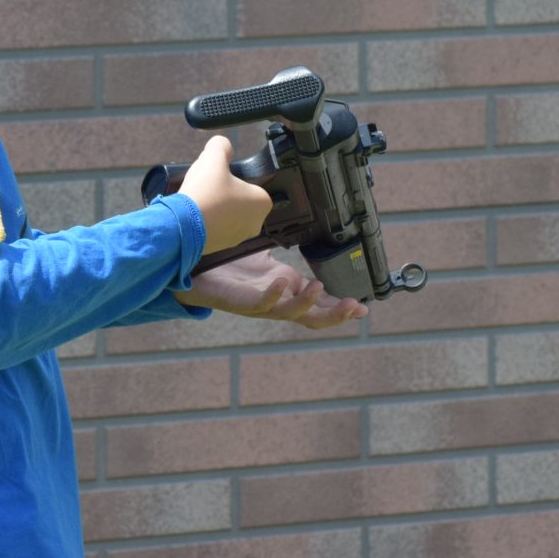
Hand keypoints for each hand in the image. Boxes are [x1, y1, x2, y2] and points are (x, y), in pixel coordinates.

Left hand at [173, 250, 366, 327]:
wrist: (194, 272)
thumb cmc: (229, 268)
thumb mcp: (267, 259)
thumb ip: (287, 255)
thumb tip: (306, 240)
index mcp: (286, 293)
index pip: (320, 305)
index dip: (342, 307)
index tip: (364, 306)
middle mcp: (276, 303)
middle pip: (312, 318)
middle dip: (336, 315)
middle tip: (357, 308)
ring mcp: (259, 305)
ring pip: (290, 314)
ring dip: (308, 304)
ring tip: (321, 288)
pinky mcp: (240, 302)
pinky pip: (260, 303)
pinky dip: (274, 295)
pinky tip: (283, 282)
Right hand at [176, 135, 273, 255]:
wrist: (183, 225)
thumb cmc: (205, 191)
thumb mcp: (213, 158)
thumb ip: (222, 145)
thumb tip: (222, 144)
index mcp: (262, 202)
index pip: (253, 185)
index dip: (236, 178)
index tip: (220, 177)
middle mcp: (255, 223)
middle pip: (241, 201)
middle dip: (227, 194)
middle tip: (209, 187)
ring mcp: (239, 238)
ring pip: (229, 216)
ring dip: (218, 209)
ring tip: (200, 200)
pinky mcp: (221, 247)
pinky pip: (218, 229)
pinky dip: (209, 222)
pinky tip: (196, 214)